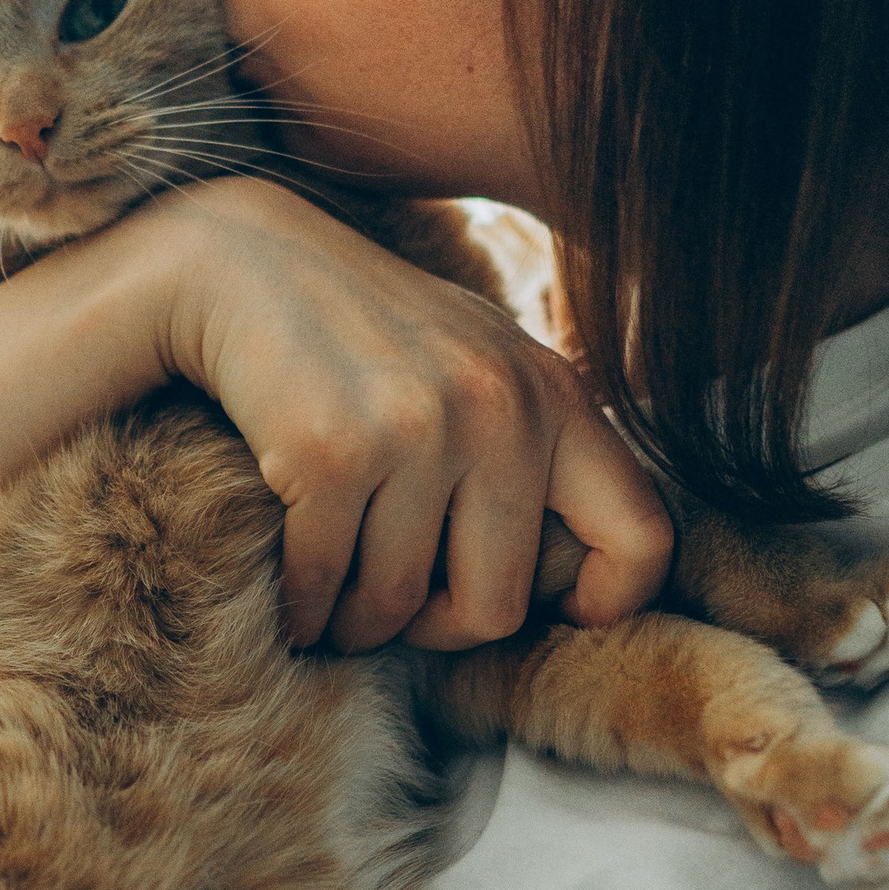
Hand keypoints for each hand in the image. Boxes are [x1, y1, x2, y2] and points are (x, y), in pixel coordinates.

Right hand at [121, 179, 675, 652]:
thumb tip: (578, 582)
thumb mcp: (483, 365)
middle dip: (437, 629)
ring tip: (337, 602)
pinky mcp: (330, 453)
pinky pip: (321, 590)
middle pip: (496, 608)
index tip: (552, 609)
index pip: (643, 538)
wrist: (245, 260)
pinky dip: (300, 610)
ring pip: (395, 608)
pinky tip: (293, 594)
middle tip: (400, 609)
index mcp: (557, 396)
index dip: (606, 602)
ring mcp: (417, 431)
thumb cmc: (369, 333)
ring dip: (355, 624)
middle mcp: (501, 411)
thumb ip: (537, 447)